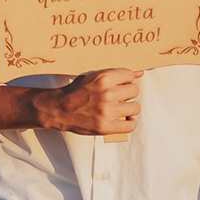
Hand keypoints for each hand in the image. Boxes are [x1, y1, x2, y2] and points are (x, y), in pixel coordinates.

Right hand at [0, 70, 141, 135]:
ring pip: (135, 107)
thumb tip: (140, 73)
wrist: (59, 109)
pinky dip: (129, 122)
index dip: (126, 80)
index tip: (119, 85)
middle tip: (117, 97)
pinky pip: (131, 125)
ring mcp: (107, 111)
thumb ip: (116, 74)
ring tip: (119, 108)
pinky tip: (122, 119)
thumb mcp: (93, 76)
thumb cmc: (76, 91)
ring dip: (129, 108)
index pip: (130, 75)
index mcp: (103, 78)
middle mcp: (107, 94)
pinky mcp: (106, 127)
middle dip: (127, 93)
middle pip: (134, 90)